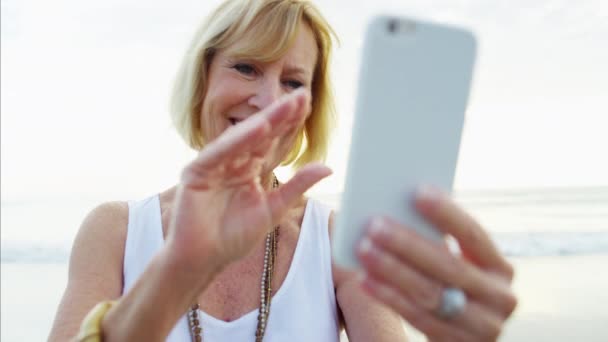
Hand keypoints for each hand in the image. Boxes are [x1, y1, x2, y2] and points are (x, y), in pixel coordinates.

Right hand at [166, 89, 331, 275]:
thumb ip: (298, 186)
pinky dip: (238, 140)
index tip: (308, 104)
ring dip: (264, 122)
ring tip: (285, 106)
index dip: (291, 124)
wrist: (204, 259)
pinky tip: (258, 128)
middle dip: (282, 114)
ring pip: (242, 139)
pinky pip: (220, 153)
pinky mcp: (197, 172)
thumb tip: (328, 167)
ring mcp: (214, 164)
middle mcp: (233, 161)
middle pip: (261, 134)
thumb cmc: (233, 237)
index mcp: (251, 168)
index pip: (275, 141)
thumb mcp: (274, 209)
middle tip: (302, 94)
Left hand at [356, 187, 516, 341]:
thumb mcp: (459, 267)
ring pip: (430, 293)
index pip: (474, 234)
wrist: (461, 339)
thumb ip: (440, 243)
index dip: (446, 213)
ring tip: (364, 248)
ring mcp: (483, 326)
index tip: (418, 192)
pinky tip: (366, 279)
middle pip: (448, 266)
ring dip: (392, 269)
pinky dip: (389, 296)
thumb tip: (401, 206)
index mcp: (500, 268)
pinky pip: (417, 317)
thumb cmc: (451, 290)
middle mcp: (499, 298)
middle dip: (408, 243)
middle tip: (375, 224)